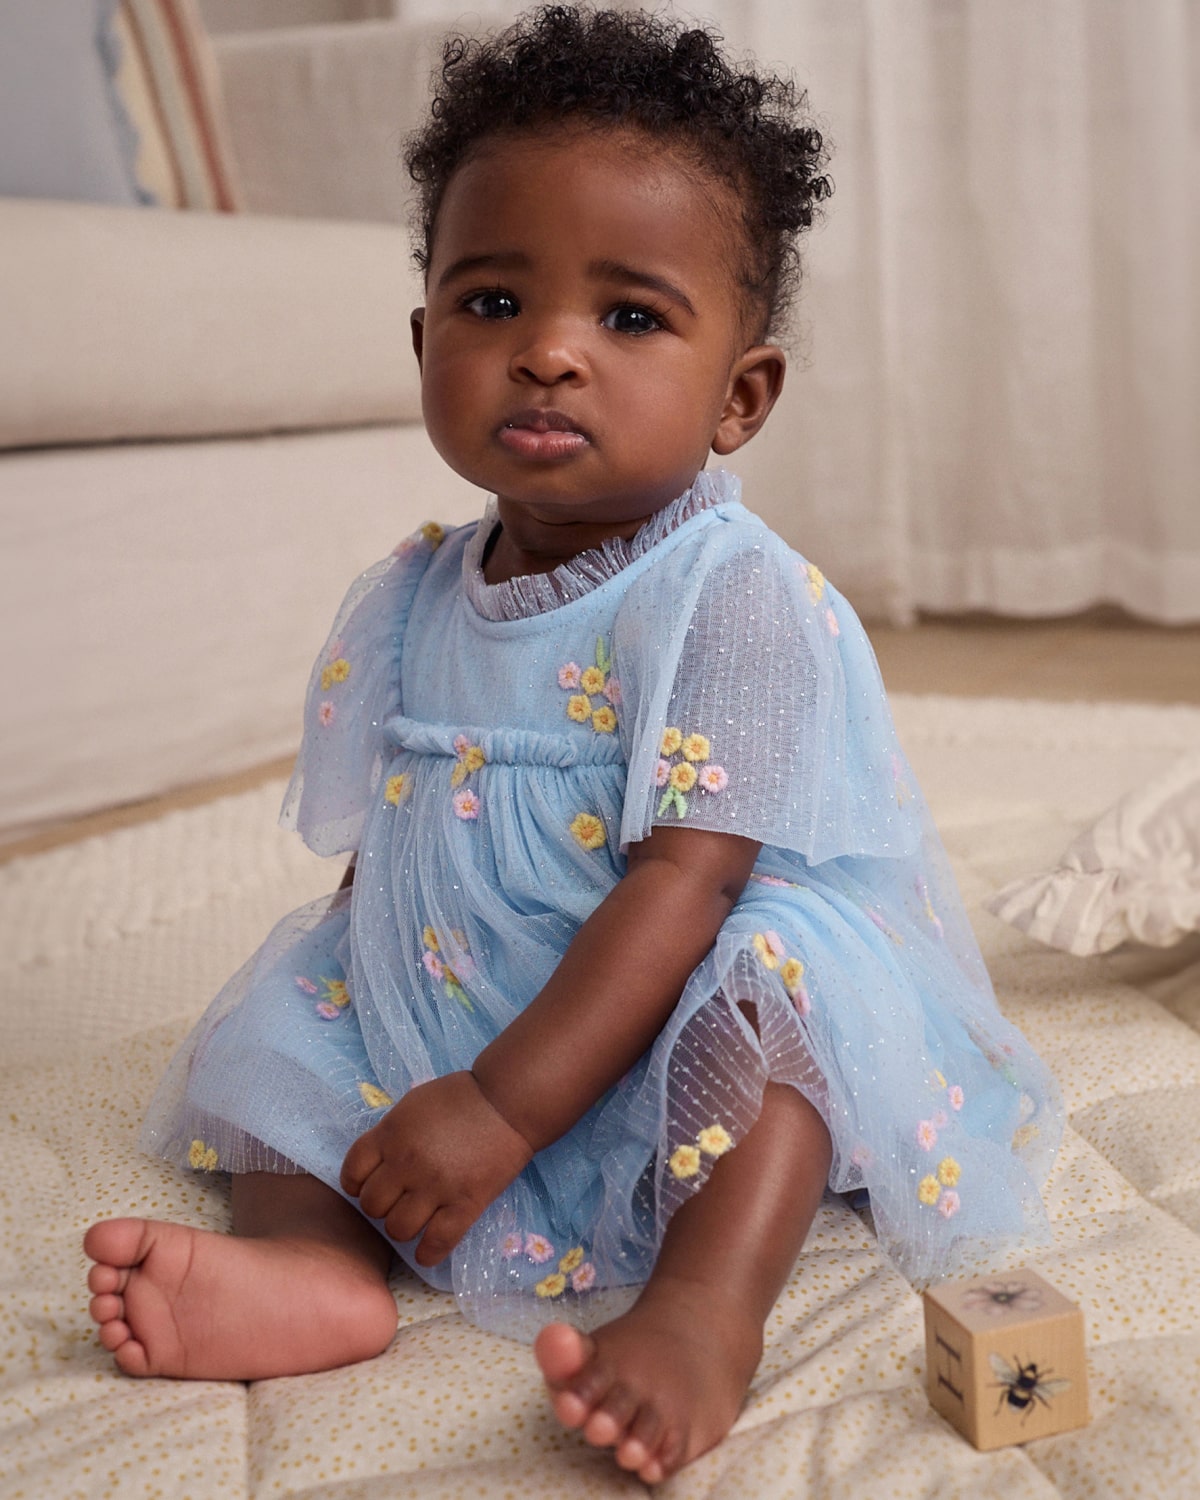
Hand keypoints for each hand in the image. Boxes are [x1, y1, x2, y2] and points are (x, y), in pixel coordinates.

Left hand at [340, 1071, 532, 1265]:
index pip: (352, 1173)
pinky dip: (428, 1253)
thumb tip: (377, 1165)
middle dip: (381, 1205)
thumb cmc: (460, 1098)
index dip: (356, 1184)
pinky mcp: (465, 1204)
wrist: (507, 1101)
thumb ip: (391, 1134)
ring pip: (398, 1229)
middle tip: (397, 1199)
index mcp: (391, 1134)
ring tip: (416, 1219)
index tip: (368, 1185)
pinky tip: (428, 1249)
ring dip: (402, 1227)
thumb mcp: (412, 1105)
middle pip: (372, 1206)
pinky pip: (436, 1243)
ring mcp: (436, 1186)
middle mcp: (407, 1162)